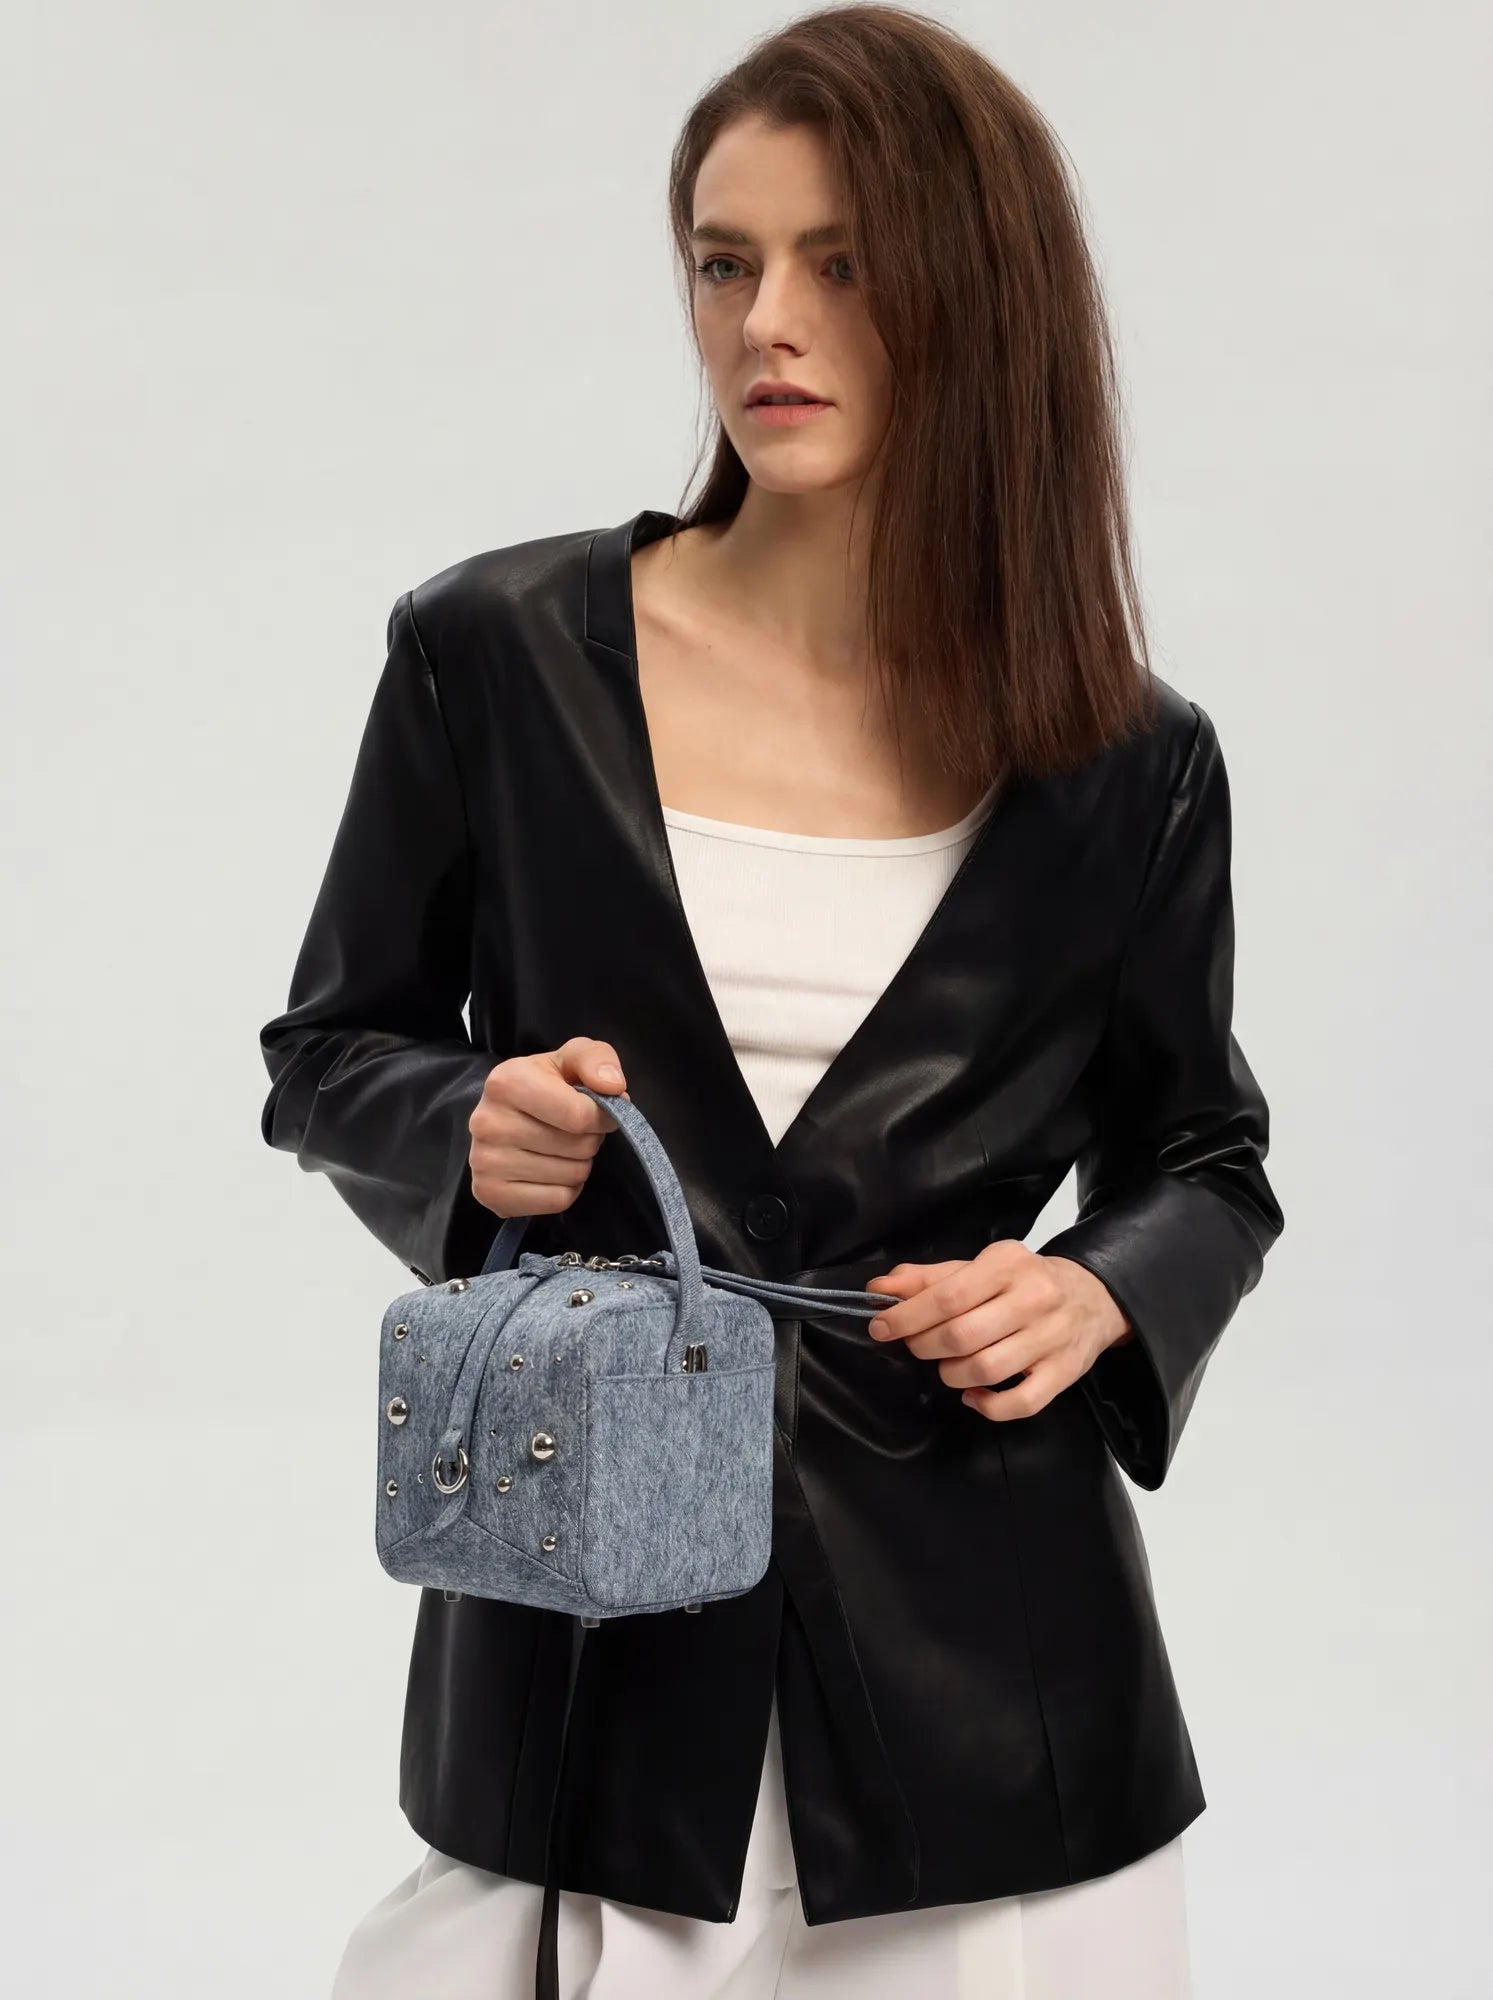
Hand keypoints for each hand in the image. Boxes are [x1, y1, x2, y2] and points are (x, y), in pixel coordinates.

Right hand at [468, 1036, 629, 1219]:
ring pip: (570, 1177)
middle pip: (577, 1148)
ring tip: (560, 1148)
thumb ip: (597, 1059)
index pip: (578, 1116)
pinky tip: (550, 1171)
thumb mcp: (571, 1058)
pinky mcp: (489, 1193)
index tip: (603, 1114)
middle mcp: (487, 1123)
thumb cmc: (544, 1084)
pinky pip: (557, 1201)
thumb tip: (613, 1086)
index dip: (604, 1118)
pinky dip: (565, 1190)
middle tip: (574, 1130)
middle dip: (589, 1140)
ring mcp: (484, 1162)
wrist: (504, 1114)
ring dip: (578, 1164)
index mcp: (506, 1083)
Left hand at [861, 1242, 1134, 1421]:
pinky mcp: (1065, 1373)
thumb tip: (879, 1289)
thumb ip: (928, 1278)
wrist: (1093, 1296)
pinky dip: (988, 1406)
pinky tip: (973, 1395)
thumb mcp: (979, 1267)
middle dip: (925, 1346)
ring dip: (952, 1375)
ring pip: (986, 1369)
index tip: (881, 1327)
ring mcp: (1051, 1338)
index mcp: (1007, 1265)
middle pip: (962, 1335)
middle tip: (917, 1345)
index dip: (907, 1316)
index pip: (948, 1295)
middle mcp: (1033, 1298)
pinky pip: (1022, 1403)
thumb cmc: (1025, 1281)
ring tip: (947, 1366)